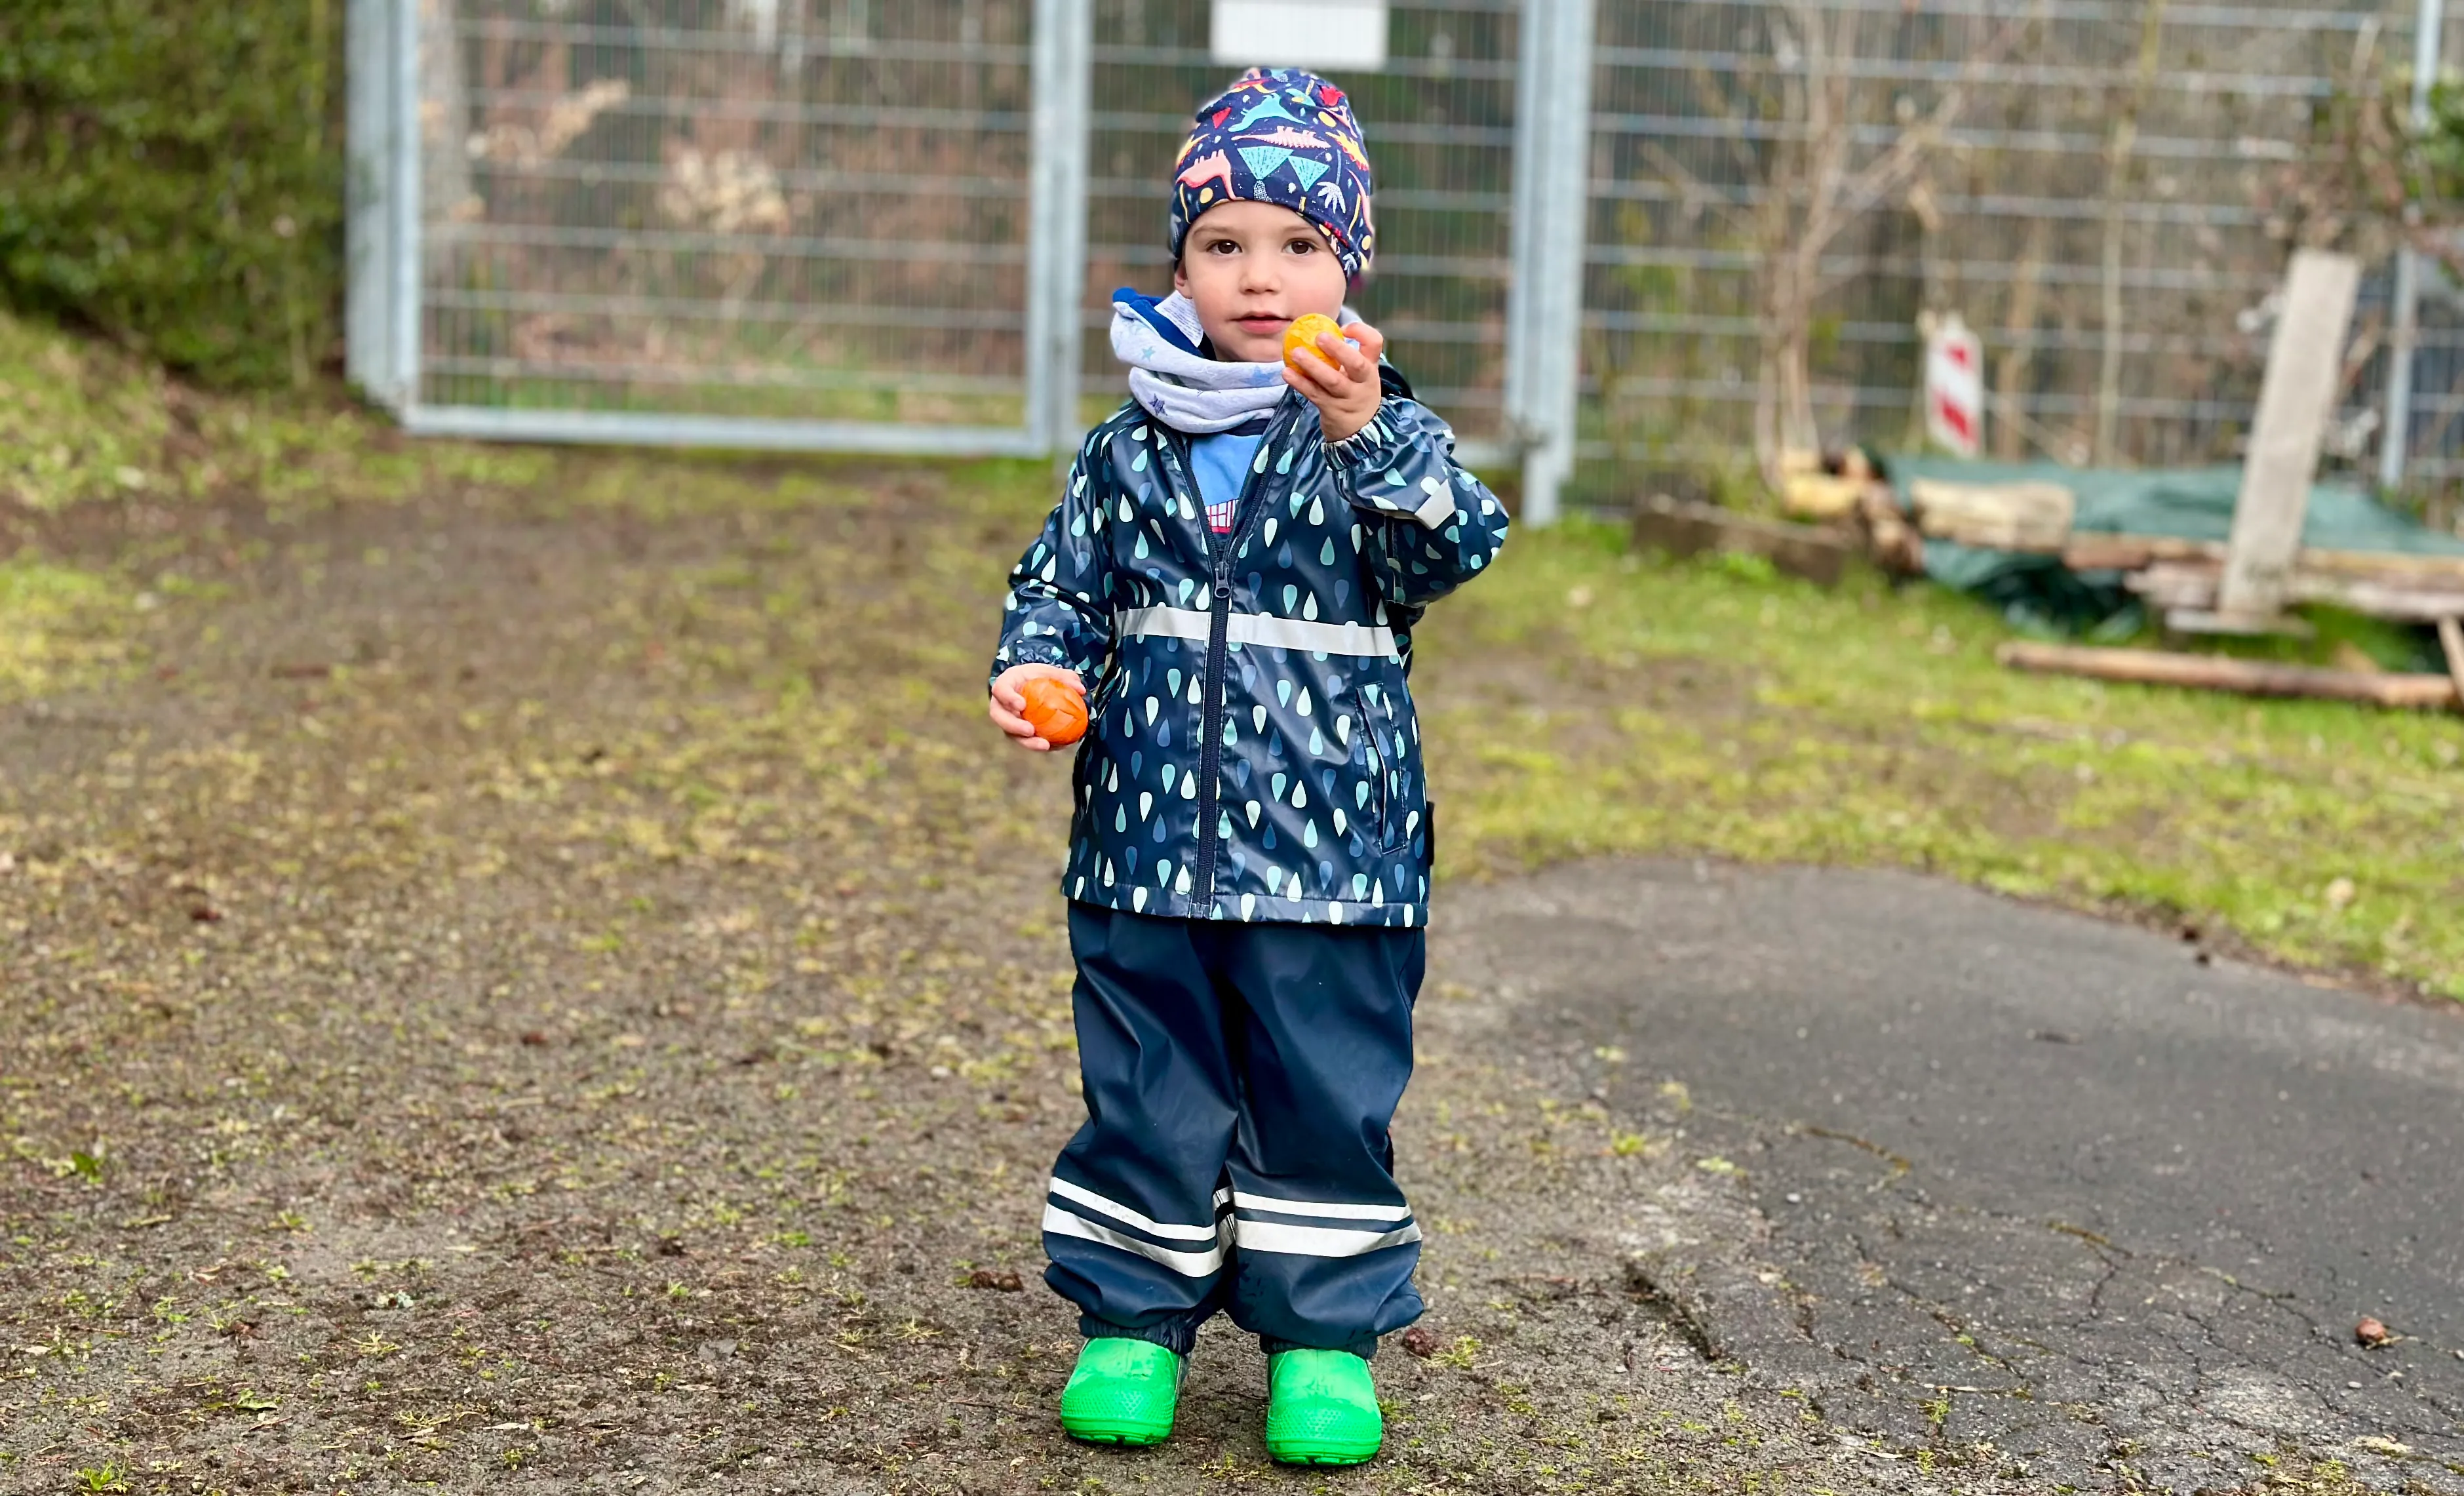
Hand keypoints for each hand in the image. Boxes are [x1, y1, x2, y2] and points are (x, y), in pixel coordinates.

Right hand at [988, 663, 1083, 751]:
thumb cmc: (1036, 677)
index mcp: (1004, 684)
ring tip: (1044, 745)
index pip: (1001, 690)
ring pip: (1011, 734)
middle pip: (999, 717)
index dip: (1008, 698)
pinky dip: (1038, 745)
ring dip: (1026, 742)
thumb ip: (1063, 677)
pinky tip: (1055, 747)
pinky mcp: (1015, 733)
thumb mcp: (1048, 672)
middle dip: (1013, 726)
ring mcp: (1006, 721)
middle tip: (1030, 730)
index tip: (1022, 705)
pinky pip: (1025, 741)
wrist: (1028, 687)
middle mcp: (1000, 705)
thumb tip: (1080, 689)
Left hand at [1284, 320, 1384, 442]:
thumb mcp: (1360, 375)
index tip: (1344, 328)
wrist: (1359, 432)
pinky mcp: (1331, 409)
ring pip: (1332, 380)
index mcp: (1370, 368)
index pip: (1374, 343)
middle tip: (1320, 337)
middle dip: (1338, 349)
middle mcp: (1362, 382)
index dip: (1361, 332)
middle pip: (1356, 364)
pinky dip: (1299, 383)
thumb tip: (1318, 330)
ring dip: (1313, 366)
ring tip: (1296, 353)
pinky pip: (1313, 394)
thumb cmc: (1354, 393)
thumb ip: (1346, 355)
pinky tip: (1286, 373)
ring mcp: (1347, 397)